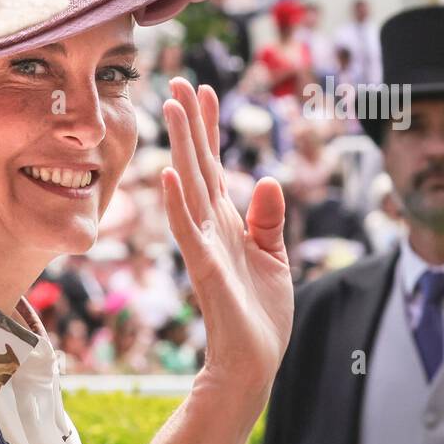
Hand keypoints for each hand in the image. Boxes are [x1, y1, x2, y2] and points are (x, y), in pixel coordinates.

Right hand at [159, 78, 292, 387]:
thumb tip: (264, 178)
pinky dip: (178, 203)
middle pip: (197, 165)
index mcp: (226, 222)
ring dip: (180, 148)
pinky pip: (188, 231)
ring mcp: (204, 246)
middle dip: (190, 124)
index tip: (205, 89)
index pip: (214, 165)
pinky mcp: (205, 270)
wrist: (253, 362)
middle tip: (180, 82)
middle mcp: (210, 227)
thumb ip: (267, 219)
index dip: (210, 128)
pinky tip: (170, 175)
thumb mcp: (273, 257)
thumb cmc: (260, 315)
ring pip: (190, 188)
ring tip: (172, 109)